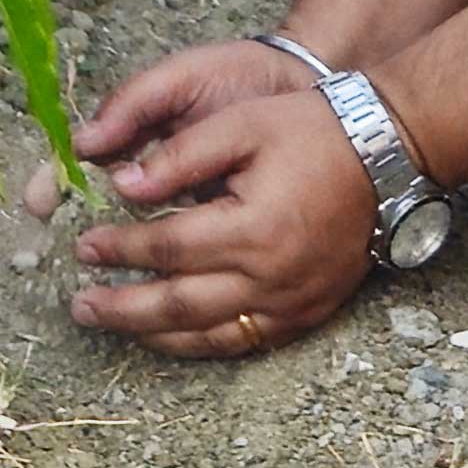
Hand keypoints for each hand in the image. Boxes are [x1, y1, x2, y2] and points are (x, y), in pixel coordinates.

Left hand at [65, 61, 368, 357]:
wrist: (387, 155)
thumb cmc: (311, 131)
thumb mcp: (241, 123)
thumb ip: (180, 155)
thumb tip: (122, 185)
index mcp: (252, 227)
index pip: (167, 249)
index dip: (120, 249)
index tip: (84, 245)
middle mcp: (272, 276)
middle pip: (181, 305)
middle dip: (124, 308)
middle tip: (80, 306)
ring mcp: (292, 301)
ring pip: (211, 335)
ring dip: (155, 334)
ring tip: (113, 325)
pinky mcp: (307, 312)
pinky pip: (246, 341)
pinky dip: (203, 343)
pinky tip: (173, 336)